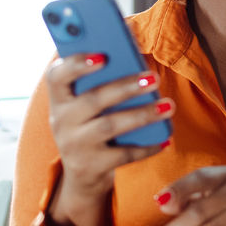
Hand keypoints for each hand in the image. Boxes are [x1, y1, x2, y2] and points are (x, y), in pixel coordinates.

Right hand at [46, 54, 173, 225]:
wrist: (83, 172)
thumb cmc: (91, 124)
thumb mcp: (85, 104)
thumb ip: (99, 80)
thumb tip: (132, 53)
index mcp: (59, 98)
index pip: (56, 76)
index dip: (75, 64)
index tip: (102, 55)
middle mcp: (61, 121)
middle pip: (93, 100)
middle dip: (126, 87)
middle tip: (155, 77)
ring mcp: (75, 146)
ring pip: (110, 126)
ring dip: (143, 114)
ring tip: (169, 105)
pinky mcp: (91, 167)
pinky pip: (124, 154)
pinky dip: (147, 147)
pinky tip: (165, 139)